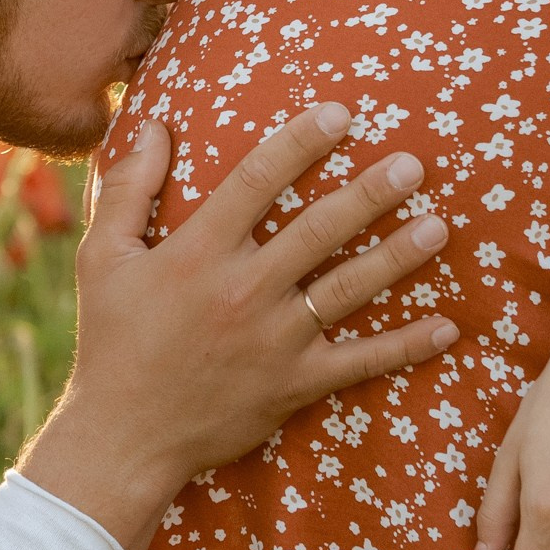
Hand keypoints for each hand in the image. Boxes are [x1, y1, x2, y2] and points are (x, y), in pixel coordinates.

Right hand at [21, 105, 454, 549]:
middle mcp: (244, 290)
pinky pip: (359, 362)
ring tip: (439, 227)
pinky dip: (404, 346)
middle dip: (371, 194)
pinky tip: (446, 328)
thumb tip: (155, 124)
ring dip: (397, 257)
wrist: (124, 436)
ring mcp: (275, 340)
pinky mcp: (294, 383)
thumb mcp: (103, 258)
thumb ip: (128, 188)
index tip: (341, 113)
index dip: (301, 142)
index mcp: (199, 252)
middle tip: (415, 164)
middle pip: (319, 230)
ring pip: (348, 289)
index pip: (257, 181)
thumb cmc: (113, 339)